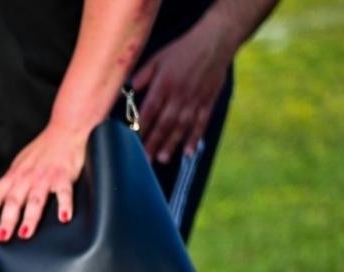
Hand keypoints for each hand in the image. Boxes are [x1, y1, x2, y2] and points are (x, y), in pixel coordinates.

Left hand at [0, 121, 89, 241]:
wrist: (64, 130)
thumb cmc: (42, 149)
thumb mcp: (20, 164)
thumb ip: (12, 182)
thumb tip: (0, 201)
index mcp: (16, 175)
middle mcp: (28, 177)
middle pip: (15, 200)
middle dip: (7, 219)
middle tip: (2, 236)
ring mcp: (46, 178)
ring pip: (36, 200)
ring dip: (30, 217)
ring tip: (25, 233)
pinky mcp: (64, 177)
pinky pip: (64, 193)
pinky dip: (65, 205)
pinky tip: (64, 218)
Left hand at [132, 16, 237, 163]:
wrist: (216, 40)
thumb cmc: (183, 49)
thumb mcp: (158, 58)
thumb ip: (142, 77)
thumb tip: (127, 92)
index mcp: (164, 84)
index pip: (149, 110)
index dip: (140, 128)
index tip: (131, 142)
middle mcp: (180, 94)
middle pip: (164, 123)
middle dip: (153, 142)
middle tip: (144, 160)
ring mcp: (195, 99)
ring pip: (182, 126)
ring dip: (172, 144)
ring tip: (163, 158)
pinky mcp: (208, 101)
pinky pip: (201, 123)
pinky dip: (195, 138)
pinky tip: (189, 151)